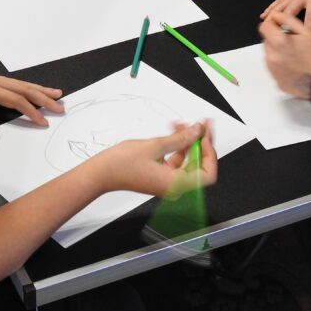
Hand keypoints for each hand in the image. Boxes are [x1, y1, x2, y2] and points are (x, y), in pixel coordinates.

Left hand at [0, 60, 62, 127]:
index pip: (16, 100)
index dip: (32, 111)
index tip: (44, 121)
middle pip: (25, 89)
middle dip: (44, 98)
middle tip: (61, 106)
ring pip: (21, 84)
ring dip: (39, 90)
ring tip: (56, 93)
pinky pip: (14, 84)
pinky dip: (27, 87)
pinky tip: (31, 89)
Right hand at [94, 121, 216, 196]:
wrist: (102, 173)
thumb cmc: (122, 164)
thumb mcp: (156, 146)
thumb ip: (180, 138)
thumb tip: (198, 132)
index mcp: (176, 184)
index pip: (207, 174)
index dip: (209, 153)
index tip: (204, 135)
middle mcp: (174, 187)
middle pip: (198, 165)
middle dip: (198, 142)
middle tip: (200, 124)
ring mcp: (167, 182)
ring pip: (187, 160)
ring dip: (186, 141)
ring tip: (181, 124)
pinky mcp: (161, 176)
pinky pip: (176, 161)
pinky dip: (176, 147)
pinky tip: (173, 131)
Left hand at [258, 13, 310, 99]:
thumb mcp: (306, 31)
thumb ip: (287, 20)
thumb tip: (275, 15)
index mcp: (279, 42)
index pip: (263, 27)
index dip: (271, 24)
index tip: (278, 26)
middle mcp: (272, 57)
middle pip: (266, 42)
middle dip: (275, 39)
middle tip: (292, 42)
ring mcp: (274, 71)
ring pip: (269, 55)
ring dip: (277, 52)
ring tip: (294, 55)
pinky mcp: (277, 82)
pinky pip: (274, 69)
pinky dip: (280, 66)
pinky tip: (294, 66)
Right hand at [260, 0, 310, 41]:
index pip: (309, 19)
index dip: (305, 32)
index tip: (300, 44)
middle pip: (289, 11)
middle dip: (281, 24)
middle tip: (275, 37)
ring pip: (281, 5)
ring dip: (272, 15)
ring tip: (265, 27)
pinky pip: (281, 0)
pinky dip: (272, 7)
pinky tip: (265, 14)